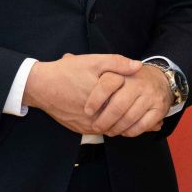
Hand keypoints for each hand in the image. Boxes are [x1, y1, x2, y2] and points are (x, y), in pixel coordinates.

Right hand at [22, 52, 141, 134]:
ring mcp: (86, 125)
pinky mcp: (79, 129)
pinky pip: (99, 131)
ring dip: (122, 124)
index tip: (151, 109)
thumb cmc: (67, 72)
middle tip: (150, 118)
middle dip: (135, 118)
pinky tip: (114, 118)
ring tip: (133, 117)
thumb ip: (117, 63)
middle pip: (122, 121)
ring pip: (112, 128)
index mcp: (103, 99)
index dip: (140, 106)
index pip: (128, 107)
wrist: (40, 86)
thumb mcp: (93, 61)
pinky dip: (109, 126)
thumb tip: (138, 66)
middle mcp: (95, 117)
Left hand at [85, 61, 174, 137]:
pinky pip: (143, 124)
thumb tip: (68, 57)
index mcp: (125, 72)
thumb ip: (91, 67)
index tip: (87, 111)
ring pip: (130, 117)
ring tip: (109, 131)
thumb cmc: (130, 78)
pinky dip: (132, 131)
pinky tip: (124, 131)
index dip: (95, 100)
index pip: (107, 84)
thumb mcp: (113, 68)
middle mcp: (139, 83)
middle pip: (118, 106)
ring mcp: (151, 96)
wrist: (160, 80)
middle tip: (96, 127)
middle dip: (104, 120)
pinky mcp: (160, 108)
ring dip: (116, 128)